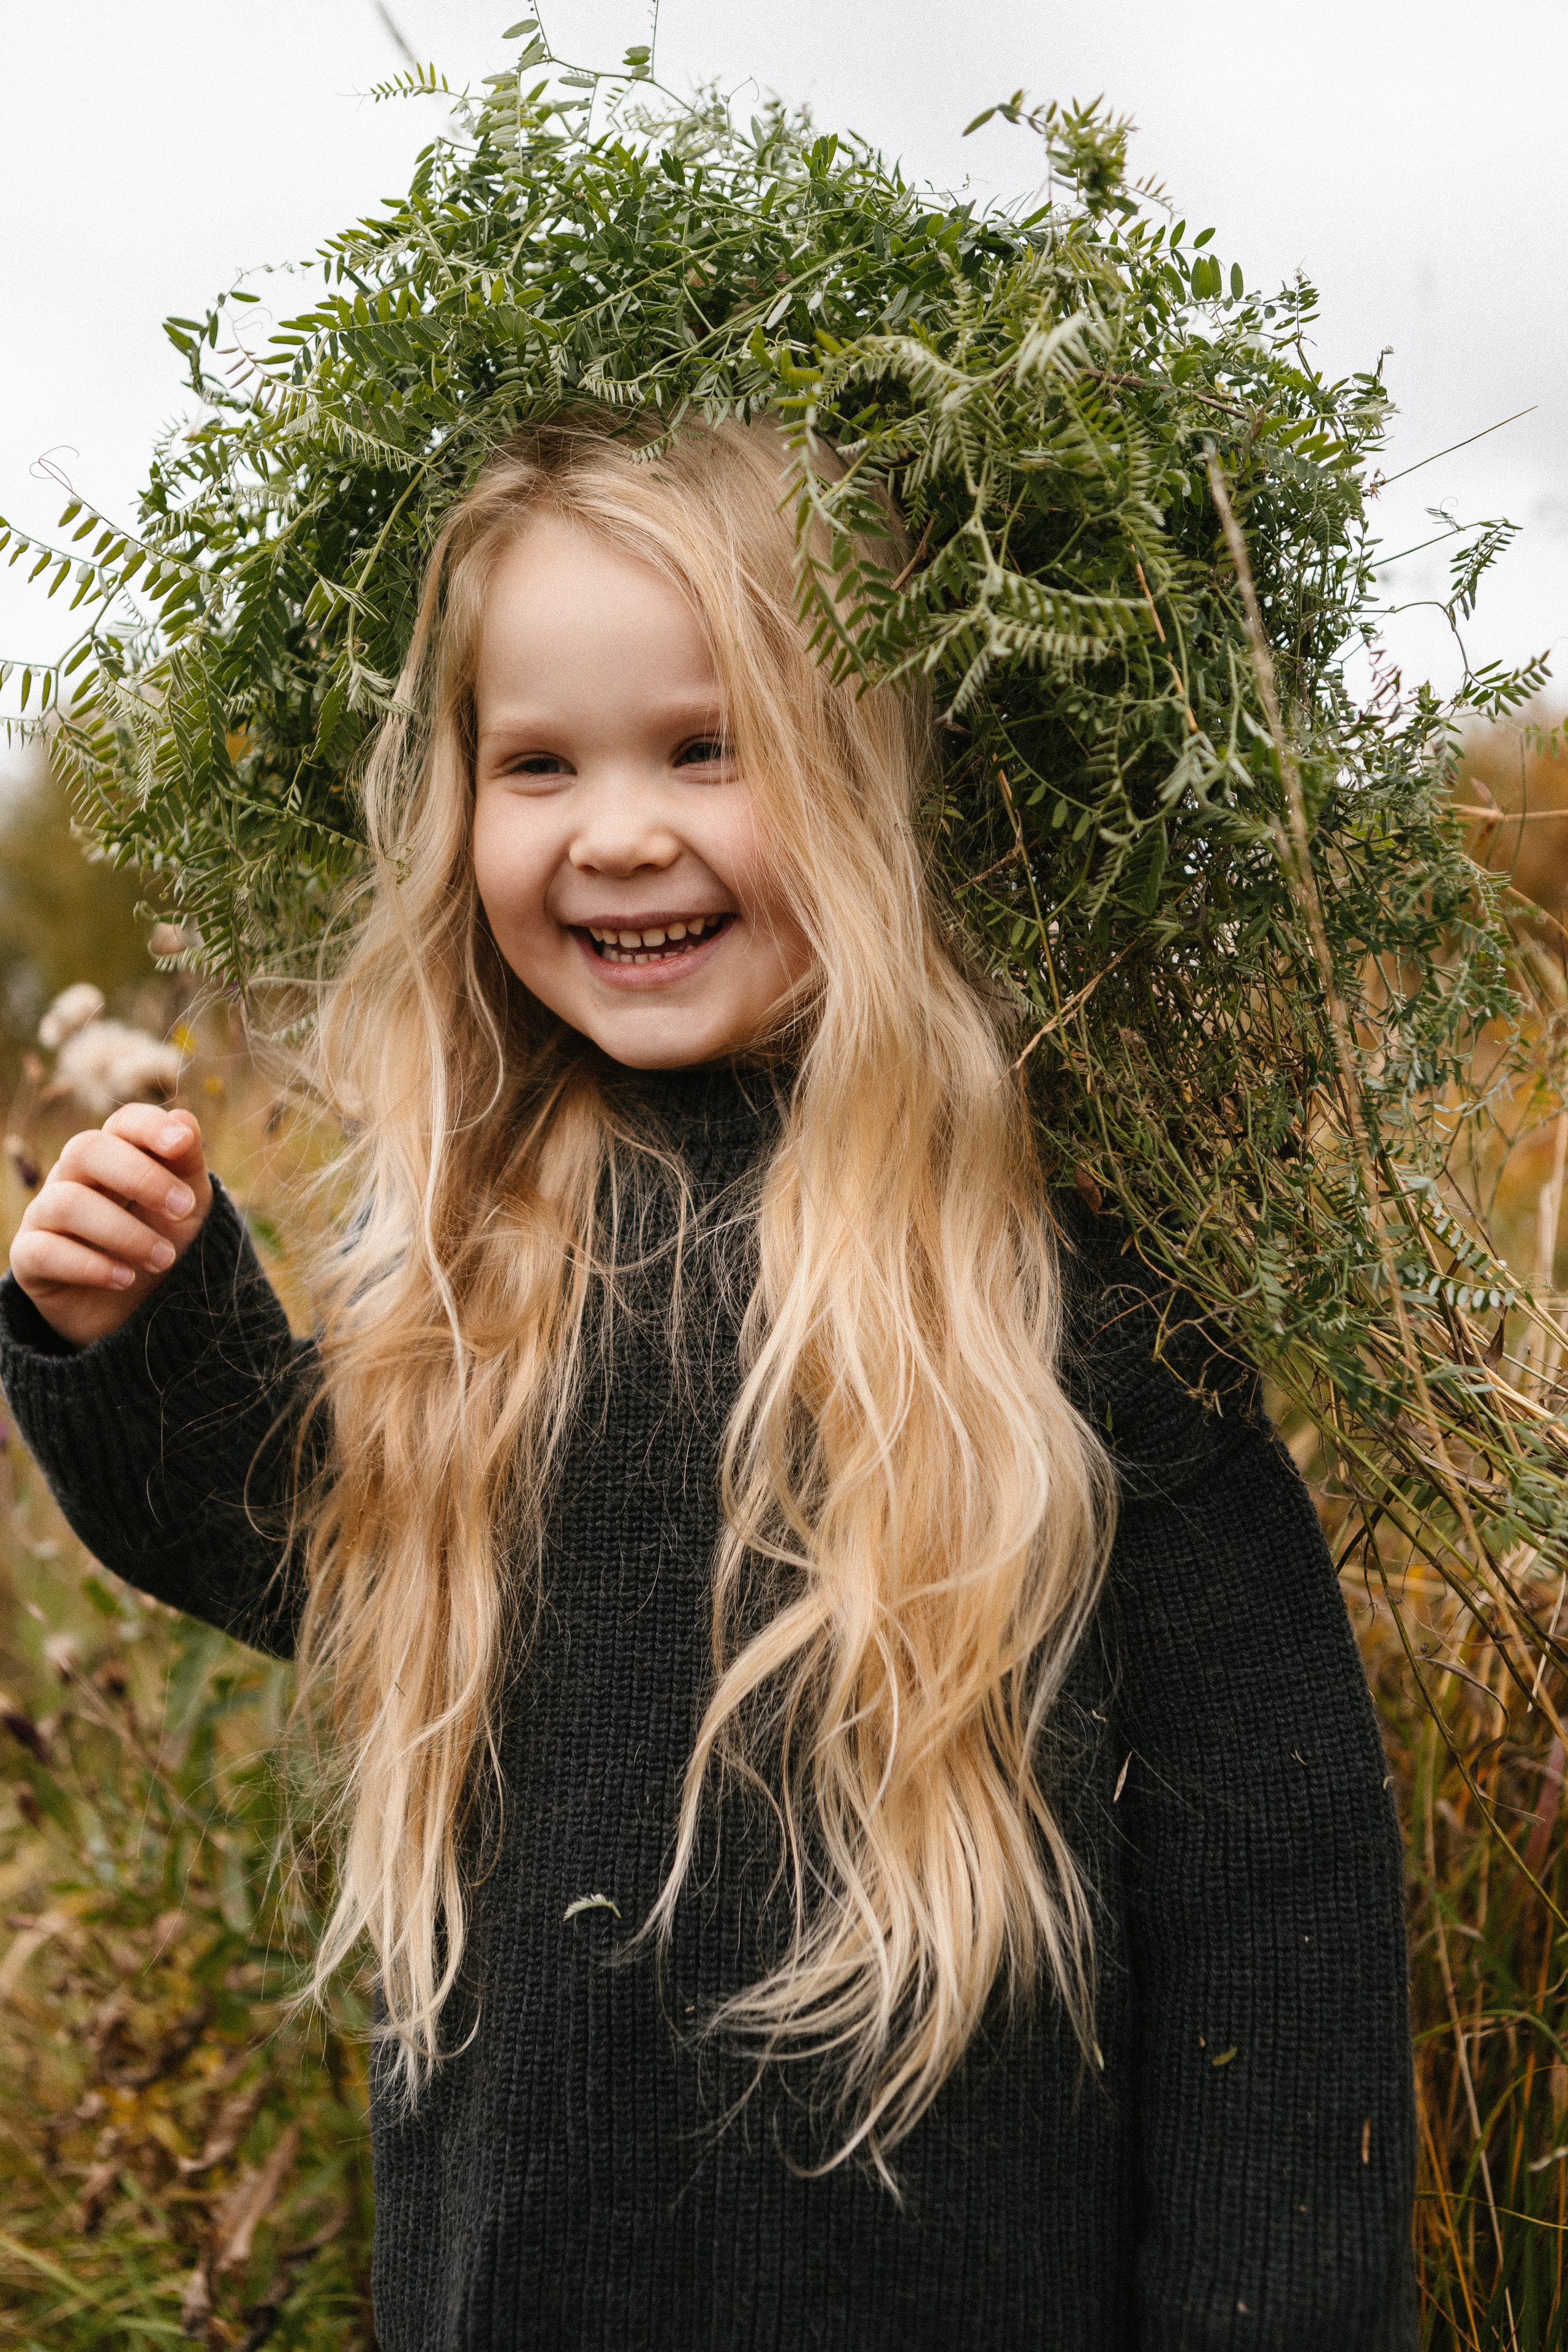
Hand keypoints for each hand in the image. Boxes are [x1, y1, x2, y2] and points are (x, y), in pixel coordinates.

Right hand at [9, 1106, 212, 1347]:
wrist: (140, 1309)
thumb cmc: (163, 1242)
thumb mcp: (189, 1203)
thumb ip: (186, 1163)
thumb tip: (184, 1122)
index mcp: (115, 1155)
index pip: (121, 1123)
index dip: (148, 1127)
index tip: (181, 1145)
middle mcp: (73, 1177)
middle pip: (85, 1149)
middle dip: (140, 1177)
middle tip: (183, 1211)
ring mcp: (45, 1215)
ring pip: (66, 1203)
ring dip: (124, 1232)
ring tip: (163, 1259)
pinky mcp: (29, 1258)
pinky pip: (43, 1251)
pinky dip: (90, 1266)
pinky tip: (125, 1279)